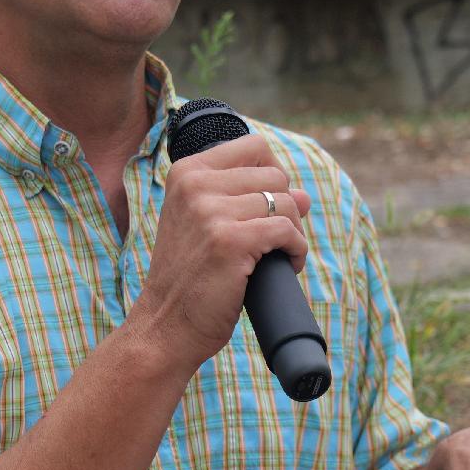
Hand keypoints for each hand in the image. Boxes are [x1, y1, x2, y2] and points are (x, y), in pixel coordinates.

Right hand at [131, 134, 311, 371]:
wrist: (165, 324)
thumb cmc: (188, 277)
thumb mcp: (207, 226)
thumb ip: (249, 201)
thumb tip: (305, 194)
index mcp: (186, 172)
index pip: (254, 145)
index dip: (273, 174)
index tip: (269, 204)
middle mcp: (195, 184)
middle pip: (275, 175)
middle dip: (285, 208)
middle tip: (272, 239)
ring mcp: (211, 211)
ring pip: (287, 203)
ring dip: (293, 232)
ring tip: (278, 254)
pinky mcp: (230, 241)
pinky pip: (287, 232)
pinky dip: (297, 250)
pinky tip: (287, 264)